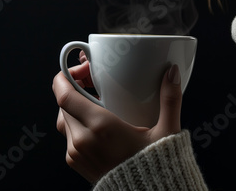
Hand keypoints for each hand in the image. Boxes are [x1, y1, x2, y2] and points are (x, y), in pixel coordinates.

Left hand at [52, 55, 182, 182]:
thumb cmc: (156, 167)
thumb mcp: (166, 131)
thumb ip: (170, 99)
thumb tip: (172, 73)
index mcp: (101, 127)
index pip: (64, 96)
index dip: (65, 77)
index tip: (79, 69)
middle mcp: (82, 140)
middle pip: (63, 104)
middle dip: (74, 88)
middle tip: (93, 81)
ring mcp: (76, 153)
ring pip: (64, 119)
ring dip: (74, 106)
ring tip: (95, 100)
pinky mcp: (75, 162)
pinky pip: (68, 135)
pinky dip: (76, 123)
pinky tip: (96, 120)